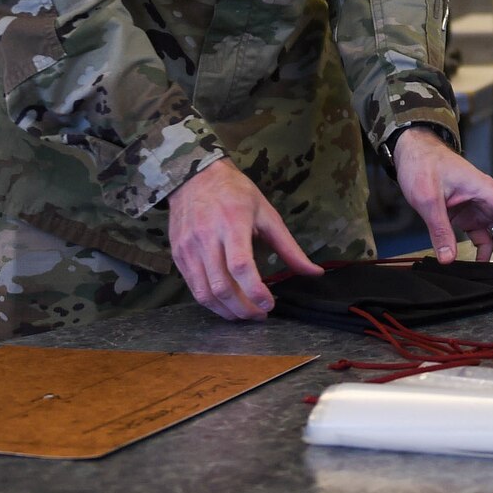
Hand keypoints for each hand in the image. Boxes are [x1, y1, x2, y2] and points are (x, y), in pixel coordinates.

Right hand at [167, 159, 320, 320]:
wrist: (194, 177)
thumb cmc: (236, 193)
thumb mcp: (267, 214)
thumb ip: (289, 247)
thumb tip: (314, 273)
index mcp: (233, 223)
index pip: (241, 266)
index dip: (256, 291)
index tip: (270, 304)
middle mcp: (207, 238)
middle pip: (222, 286)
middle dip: (243, 309)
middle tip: (260, 315)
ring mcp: (188, 248)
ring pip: (205, 293)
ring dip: (227, 311)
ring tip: (245, 314)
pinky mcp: (178, 256)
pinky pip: (193, 288)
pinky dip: (211, 302)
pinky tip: (227, 304)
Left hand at [392, 126, 492, 263]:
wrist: (412, 152)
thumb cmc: (423, 164)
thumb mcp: (429, 198)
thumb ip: (440, 229)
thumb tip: (448, 258)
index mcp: (487, 192)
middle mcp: (487, 200)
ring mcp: (478, 208)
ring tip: (490, 276)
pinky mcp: (467, 214)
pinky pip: (481, 236)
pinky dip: (482, 251)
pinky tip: (475, 265)